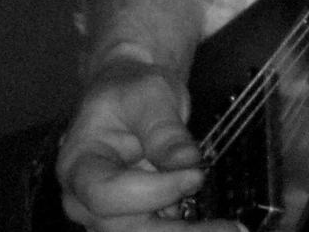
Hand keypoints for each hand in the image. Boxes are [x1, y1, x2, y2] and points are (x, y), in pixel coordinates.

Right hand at [56, 59, 236, 230]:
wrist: (129, 99)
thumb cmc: (131, 92)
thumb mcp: (150, 95)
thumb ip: (165, 130)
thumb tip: (188, 162)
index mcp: (79, 165)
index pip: (106, 193)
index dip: (151, 192)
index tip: (195, 176)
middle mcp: (84, 200)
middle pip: (125, 227)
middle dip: (177, 231)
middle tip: (229, 228)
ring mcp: (107, 215)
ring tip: (229, 228)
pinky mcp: (133, 220)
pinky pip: (158, 231)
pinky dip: (188, 230)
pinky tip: (220, 226)